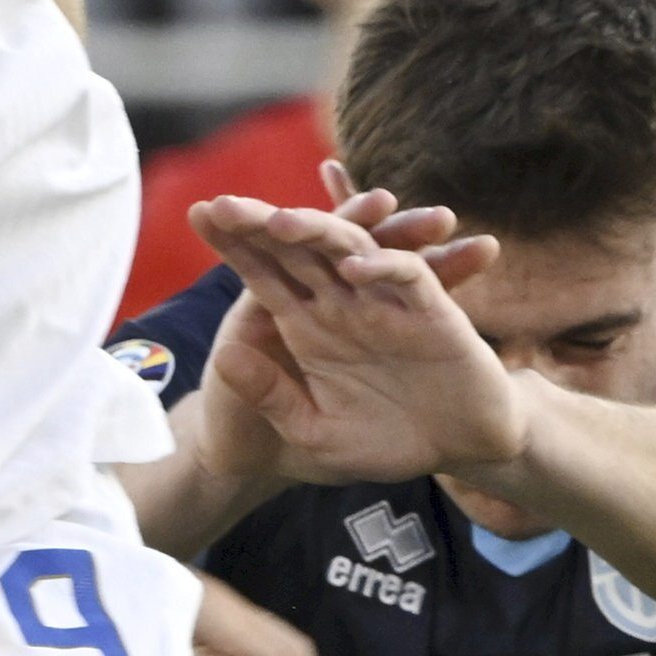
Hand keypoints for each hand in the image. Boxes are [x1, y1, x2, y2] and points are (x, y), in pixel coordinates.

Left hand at [161, 174, 456, 503]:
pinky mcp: (434, 312)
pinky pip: (408, 278)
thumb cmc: (385, 440)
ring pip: (350, 249)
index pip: (265, 272)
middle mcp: (344, 303)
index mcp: (309, 324)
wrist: (458, 451)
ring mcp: (387, 303)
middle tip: (224, 204)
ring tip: (282, 222)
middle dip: (261, 224)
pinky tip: (354, 269)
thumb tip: (225, 356)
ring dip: (319, 232)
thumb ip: (272, 396)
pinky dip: (385, 268)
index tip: (198, 215)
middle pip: (298, 249)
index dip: (234, 243)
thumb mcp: (314, 430)